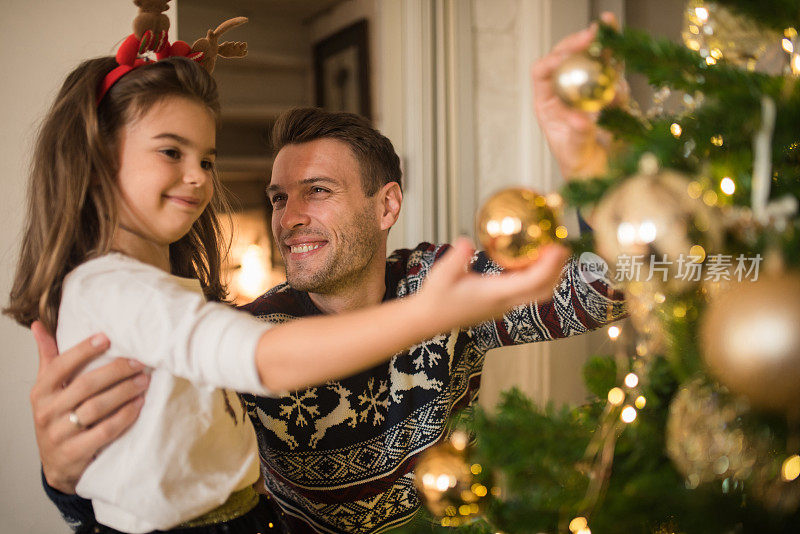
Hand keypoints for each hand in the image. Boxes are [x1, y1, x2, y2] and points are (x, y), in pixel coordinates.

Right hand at [30, 322, 148, 493]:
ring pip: (96, 408)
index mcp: (40, 392)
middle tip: (139, 362)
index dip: (82, 351)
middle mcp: (46, 412)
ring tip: (144, 381)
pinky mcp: (75, 453)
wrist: (57, 464)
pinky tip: (139, 405)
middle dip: (116, 371)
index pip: (59, 366)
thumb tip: (38, 325)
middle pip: (85, 385)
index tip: (107, 337)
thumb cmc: (58, 418)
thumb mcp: (48, 390)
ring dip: (124, 392)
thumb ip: (48, 358)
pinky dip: (125, 417)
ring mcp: (59, 434)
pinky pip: (105, 432)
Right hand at [421, 238, 569, 328]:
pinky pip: (526, 291)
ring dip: (549, 274)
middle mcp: (504, 303)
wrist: (427, 319)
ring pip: (537, 293)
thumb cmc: (434, 297)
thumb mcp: (442, 274)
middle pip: (543, 291)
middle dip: (558, 270)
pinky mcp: (500, 304)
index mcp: (494, 294)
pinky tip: (531, 260)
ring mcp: (504, 306)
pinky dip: (536, 277)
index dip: (549, 266)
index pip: (531, 283)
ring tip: (552, 251)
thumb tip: (467, 241)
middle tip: (564, 246)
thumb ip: (457, 257)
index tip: (559, 247)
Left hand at [532, 12, 624, 179]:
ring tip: (611, 40)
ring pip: (593, 61)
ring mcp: (588, 92)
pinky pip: (615, 74)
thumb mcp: (576, 153)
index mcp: (547, 103)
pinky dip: (620, 69)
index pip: (543, 72)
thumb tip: (582, 119)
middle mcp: (565, 93)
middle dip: (581, 43)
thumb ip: (579, 134)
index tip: (571, 54)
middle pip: (568, 58)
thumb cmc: (580, 168)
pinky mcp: (610, 94)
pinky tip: (622, 73)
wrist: (603, 176)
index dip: (554, 58)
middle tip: (596, 33)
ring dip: (604, 51)